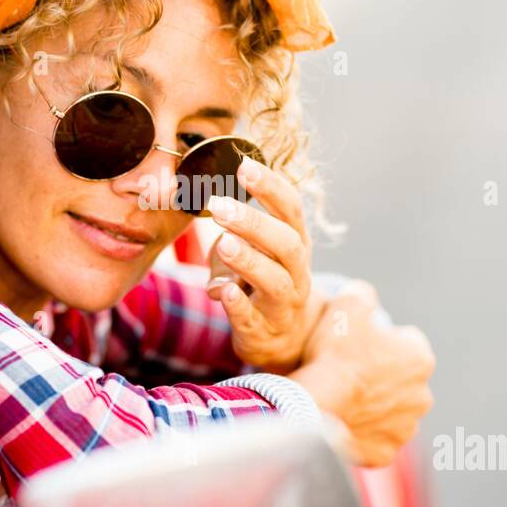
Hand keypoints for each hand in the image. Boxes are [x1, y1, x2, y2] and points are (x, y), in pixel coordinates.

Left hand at [204, 156, 322, 372]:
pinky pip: (253, 319)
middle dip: (254, 222)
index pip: (291, 209)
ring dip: (249, 260)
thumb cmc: (263, 284)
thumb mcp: (256, 251)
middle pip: (286, 243)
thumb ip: (237, 228)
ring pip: (275, 281)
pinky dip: (238, 304)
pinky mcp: (264, 332)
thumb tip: (210, 205)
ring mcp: (284, 305)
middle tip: (220, 206)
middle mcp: (297, 272)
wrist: (284, 341)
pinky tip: (222, 291)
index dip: (271, 186)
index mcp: (295, 243)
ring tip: (223, 243)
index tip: (244, 166)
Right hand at [291, 281, 434, 467]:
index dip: (383, 340)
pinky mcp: (384, 454)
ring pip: (391, 413)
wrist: (314, 403)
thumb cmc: (333, 354)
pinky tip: (341, 422)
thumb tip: (365, 294)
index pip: (408, 341)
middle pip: (402, 380)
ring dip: (375, 406)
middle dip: (383, 376)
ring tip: (344, 399)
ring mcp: (404, 429)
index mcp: (420, 359)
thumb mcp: (347, 305)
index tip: (360, 343)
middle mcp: (422, 397)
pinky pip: (374, 440)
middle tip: (350, 372)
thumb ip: (363, 294)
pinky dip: (361, 433)